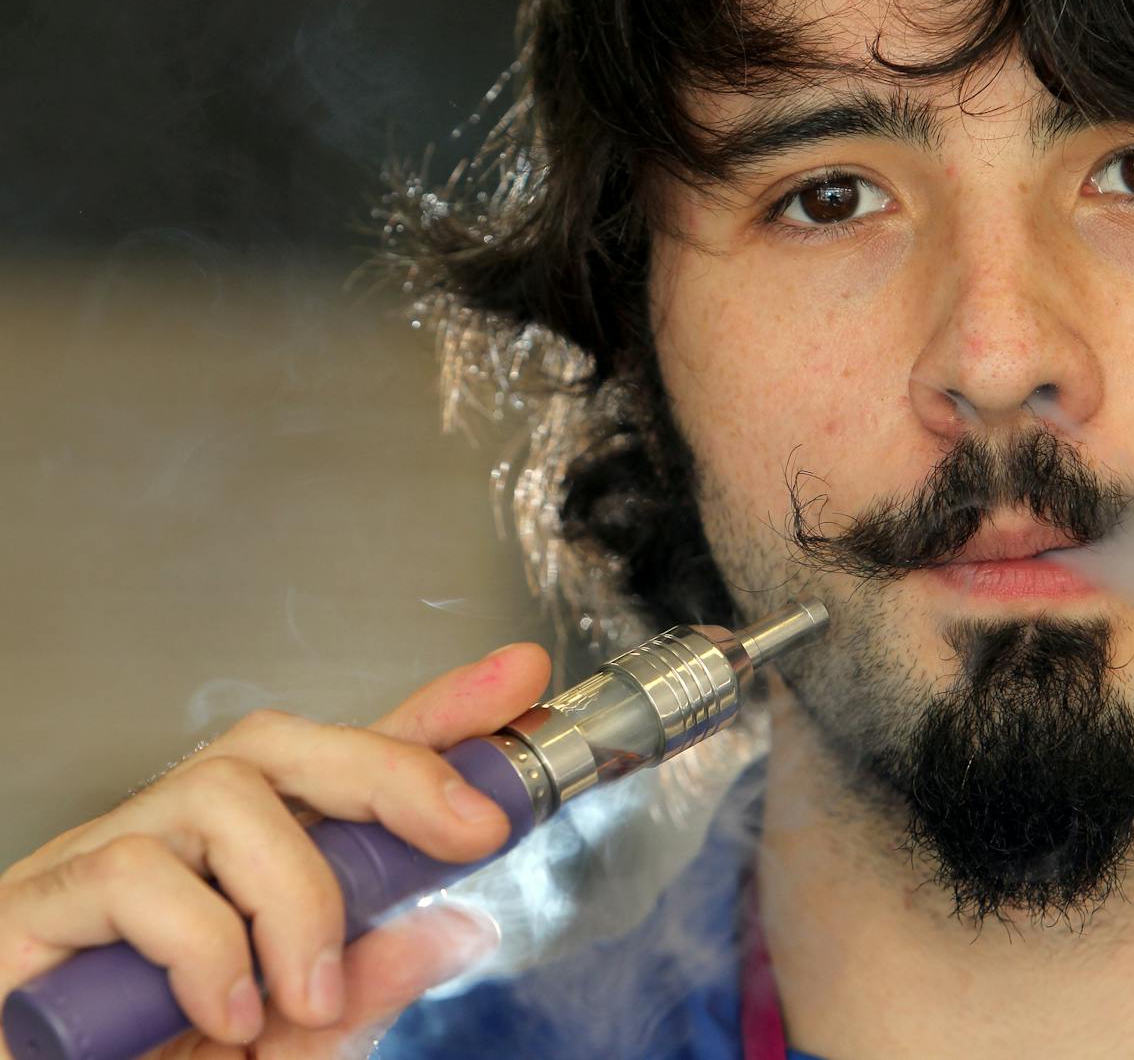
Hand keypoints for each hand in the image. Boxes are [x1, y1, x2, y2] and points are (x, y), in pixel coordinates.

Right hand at [0, 643, 551, 1058]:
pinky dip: (204, 942)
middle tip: (471, 832)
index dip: (439, 713)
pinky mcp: (42, 902)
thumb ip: (367, 985)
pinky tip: (223, 1010)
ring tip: (304, 994)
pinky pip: (134, 872)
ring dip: (294, 894)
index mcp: (251, 861)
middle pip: (285, 741)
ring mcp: (107, 857)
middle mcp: (183, 839)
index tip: (520, 676)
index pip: (351, 757)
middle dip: (396, 771)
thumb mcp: (298, 1041)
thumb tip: (458, 925)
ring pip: (222, 793)